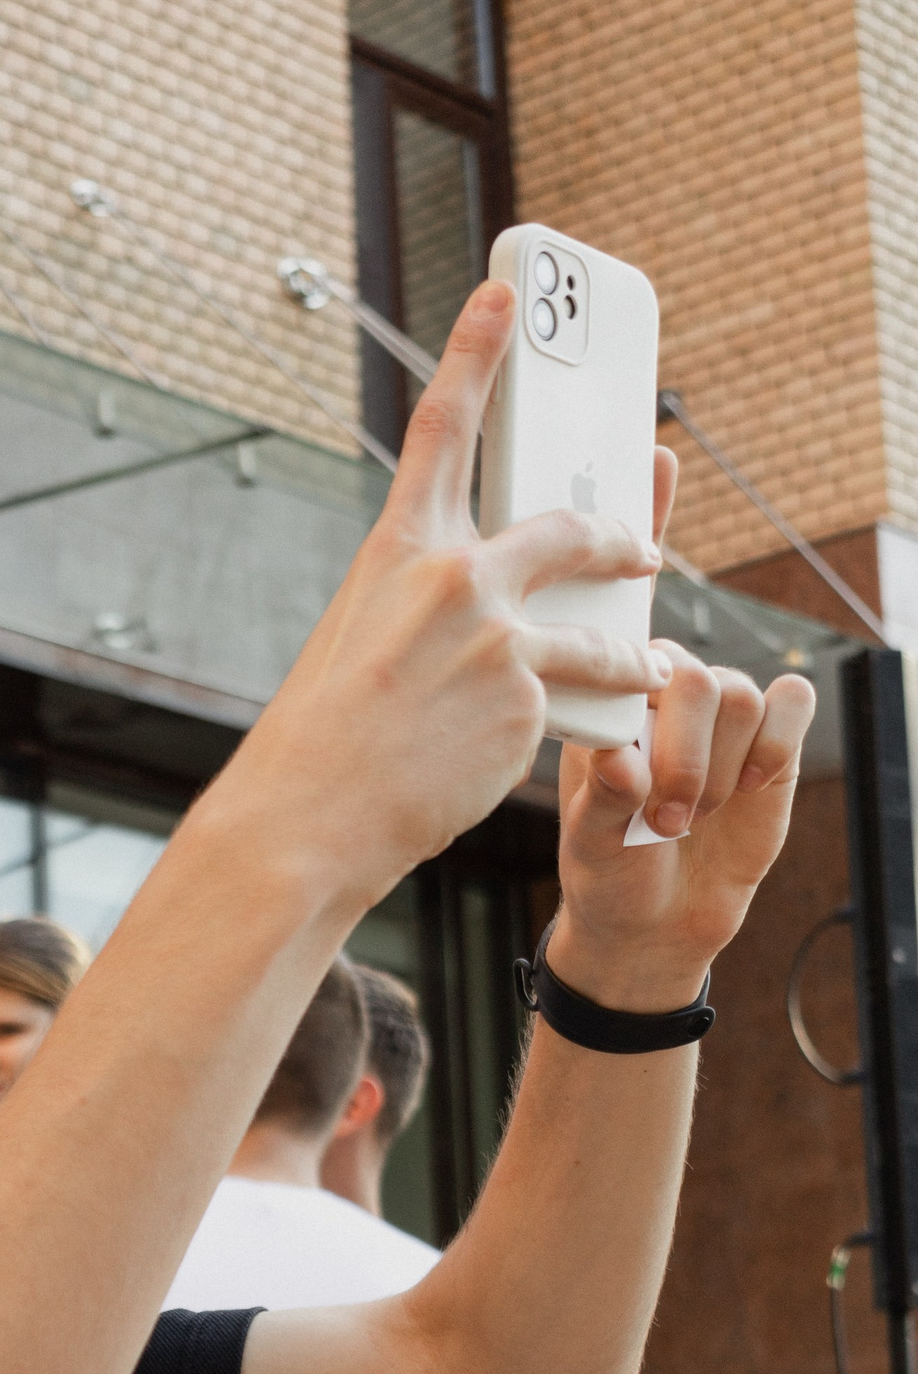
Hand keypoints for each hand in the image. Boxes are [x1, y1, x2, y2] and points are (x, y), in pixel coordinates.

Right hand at [228, 280, 665, 897]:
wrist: (312, 815)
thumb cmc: (326, 739)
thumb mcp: (362, 642)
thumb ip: (423, 606)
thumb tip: (480, 607)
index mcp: (397, 552)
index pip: (443, 428)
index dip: (475, 352)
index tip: (502, 293)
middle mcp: (451, 576)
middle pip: (562, 526)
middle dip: (612, 535)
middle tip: (637, 544)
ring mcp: (495, 634)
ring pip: (596, 625)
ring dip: (630, 645)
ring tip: (648, 662)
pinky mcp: (526, 696)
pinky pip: (582, 696)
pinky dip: (597, 716)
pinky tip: (606, 740)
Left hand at [550, 449, 816, 1007]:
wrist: (648, 919)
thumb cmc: (601, 860)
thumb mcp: (583, 828)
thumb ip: (601, 794)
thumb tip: (623, 762)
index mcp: (609, 682)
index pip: (622, 588)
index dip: (643, 519)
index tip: (653, 454)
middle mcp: (669, 680)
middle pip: (689, 669)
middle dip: (676, 751)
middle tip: (656, 813)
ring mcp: (725, 705)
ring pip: (736, 695)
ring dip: (709, 772)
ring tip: (680, 820)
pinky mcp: (775, 737)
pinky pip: (789, 710)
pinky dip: (765, 758)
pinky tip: (739, 794)